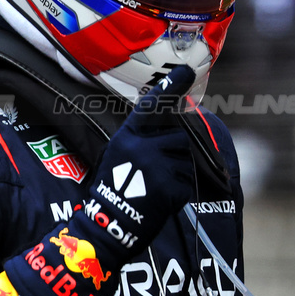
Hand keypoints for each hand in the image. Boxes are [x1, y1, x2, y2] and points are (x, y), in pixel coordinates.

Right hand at [78, 65, 196, 253]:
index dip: (170, 87)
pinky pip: (186, 182)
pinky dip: (178, 192)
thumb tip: (168, 122)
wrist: (107, 225)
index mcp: (128, 136)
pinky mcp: (171, 189)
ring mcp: (158, 168)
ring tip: (154, 186)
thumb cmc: (113, 188)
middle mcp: (144, 148)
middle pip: (179, 138)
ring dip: (177, 172)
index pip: (152, 106)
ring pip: (185, 160)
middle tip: (153, 172)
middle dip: (174, 152)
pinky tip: (159, 199)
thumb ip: (140, 136)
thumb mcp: (118, 153)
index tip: (186, 70)